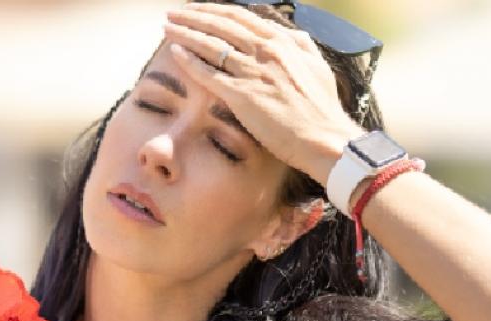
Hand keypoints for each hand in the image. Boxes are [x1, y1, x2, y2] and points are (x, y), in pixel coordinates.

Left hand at [162, 2, 366, 183]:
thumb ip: (300, 45)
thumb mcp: (316, 65)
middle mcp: (267, 51)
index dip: (215, 10)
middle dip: (194, 15)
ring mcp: (254, 72)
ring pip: (212, 45)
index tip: (197, 8)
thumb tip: (288, 33)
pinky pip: (209, 73)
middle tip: (173, 13)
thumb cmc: (321, 107)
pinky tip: (175, 52)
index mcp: (284, 41)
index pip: (241, 17)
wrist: (323, 137)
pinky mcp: (243, 95)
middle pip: (222, 24)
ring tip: (167, 27)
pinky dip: (190, 60)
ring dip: (186, 32)